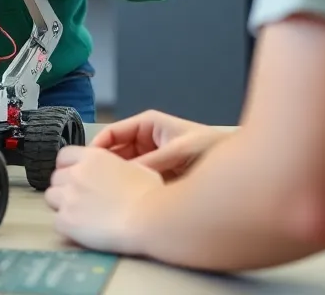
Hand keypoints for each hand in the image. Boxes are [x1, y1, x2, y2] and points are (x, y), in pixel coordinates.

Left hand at [45, 146, 161, 254]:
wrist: (148, 218)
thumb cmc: (150, 194)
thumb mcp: (136, 168)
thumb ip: (116, 167)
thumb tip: (116, 173)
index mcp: (91, 157)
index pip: (64, 156)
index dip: (69, 167)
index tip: (78, 178)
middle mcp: (74, 173)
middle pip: (55, 178)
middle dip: (65, 187)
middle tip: (82, 200)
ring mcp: (67, 197)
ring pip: (51, 197)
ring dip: (62, 204)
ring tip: (80, 215)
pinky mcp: (65, 221)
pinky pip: (57, 221)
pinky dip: (67, 225)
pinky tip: (82, 230)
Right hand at [91, 109, 229, 179]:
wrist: (237, 165)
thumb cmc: (211, 147)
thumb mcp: (180, 149)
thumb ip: (153, 160)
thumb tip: (127, 175)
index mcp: (147, 125)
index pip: (112, 133)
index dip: (98, 147)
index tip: (87, 164)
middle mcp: (145, 140)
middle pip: (115, 152)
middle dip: (105, 165)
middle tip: (93, 182)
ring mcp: (150, 159)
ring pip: (125, 168)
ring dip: (118, 179)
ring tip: (106, 192)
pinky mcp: (157, 177)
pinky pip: (138, 181)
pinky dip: (132, 188)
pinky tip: (126, 199)